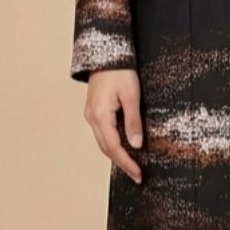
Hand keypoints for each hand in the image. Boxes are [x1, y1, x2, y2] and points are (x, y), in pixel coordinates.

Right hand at [84, 68, 143, 182]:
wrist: (107, 55)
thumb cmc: (120, 72)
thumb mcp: (132, 96)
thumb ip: (133, 121)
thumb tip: (135, 144)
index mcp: (100, 115)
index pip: (114, 147)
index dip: (126, 163)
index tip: (138, 174)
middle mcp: (92, 118)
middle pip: (106, 148)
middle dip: (122, 163)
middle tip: (137, 175)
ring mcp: (91, 115)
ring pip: (103, 142)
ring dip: (116, 155)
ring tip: (132, 165)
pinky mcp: (94, 111)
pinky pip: (103, 133)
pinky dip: (113, 143)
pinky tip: (123, 147)